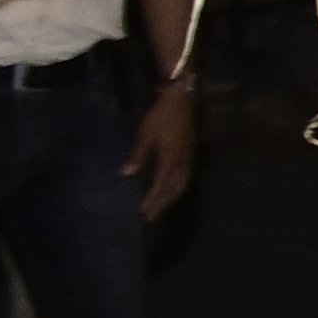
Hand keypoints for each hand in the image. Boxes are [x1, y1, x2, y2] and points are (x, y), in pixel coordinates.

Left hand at [130, 78, 201, 221]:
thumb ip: (137, 156)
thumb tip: (126, 174)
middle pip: (174, 190)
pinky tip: (172, 189)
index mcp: (171, 160)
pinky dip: (178, 188)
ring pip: (182, 185)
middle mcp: (183, 164)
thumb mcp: (145, 135)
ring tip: (162, 207)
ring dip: (171, 198)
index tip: (143, 211)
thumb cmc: (160, 117)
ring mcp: (189, 160)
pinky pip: (186, 178)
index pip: (161, 186)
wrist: (181, 101)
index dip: (152, 200)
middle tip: (152, 216)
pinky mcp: (191, 155)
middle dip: (162, 204)